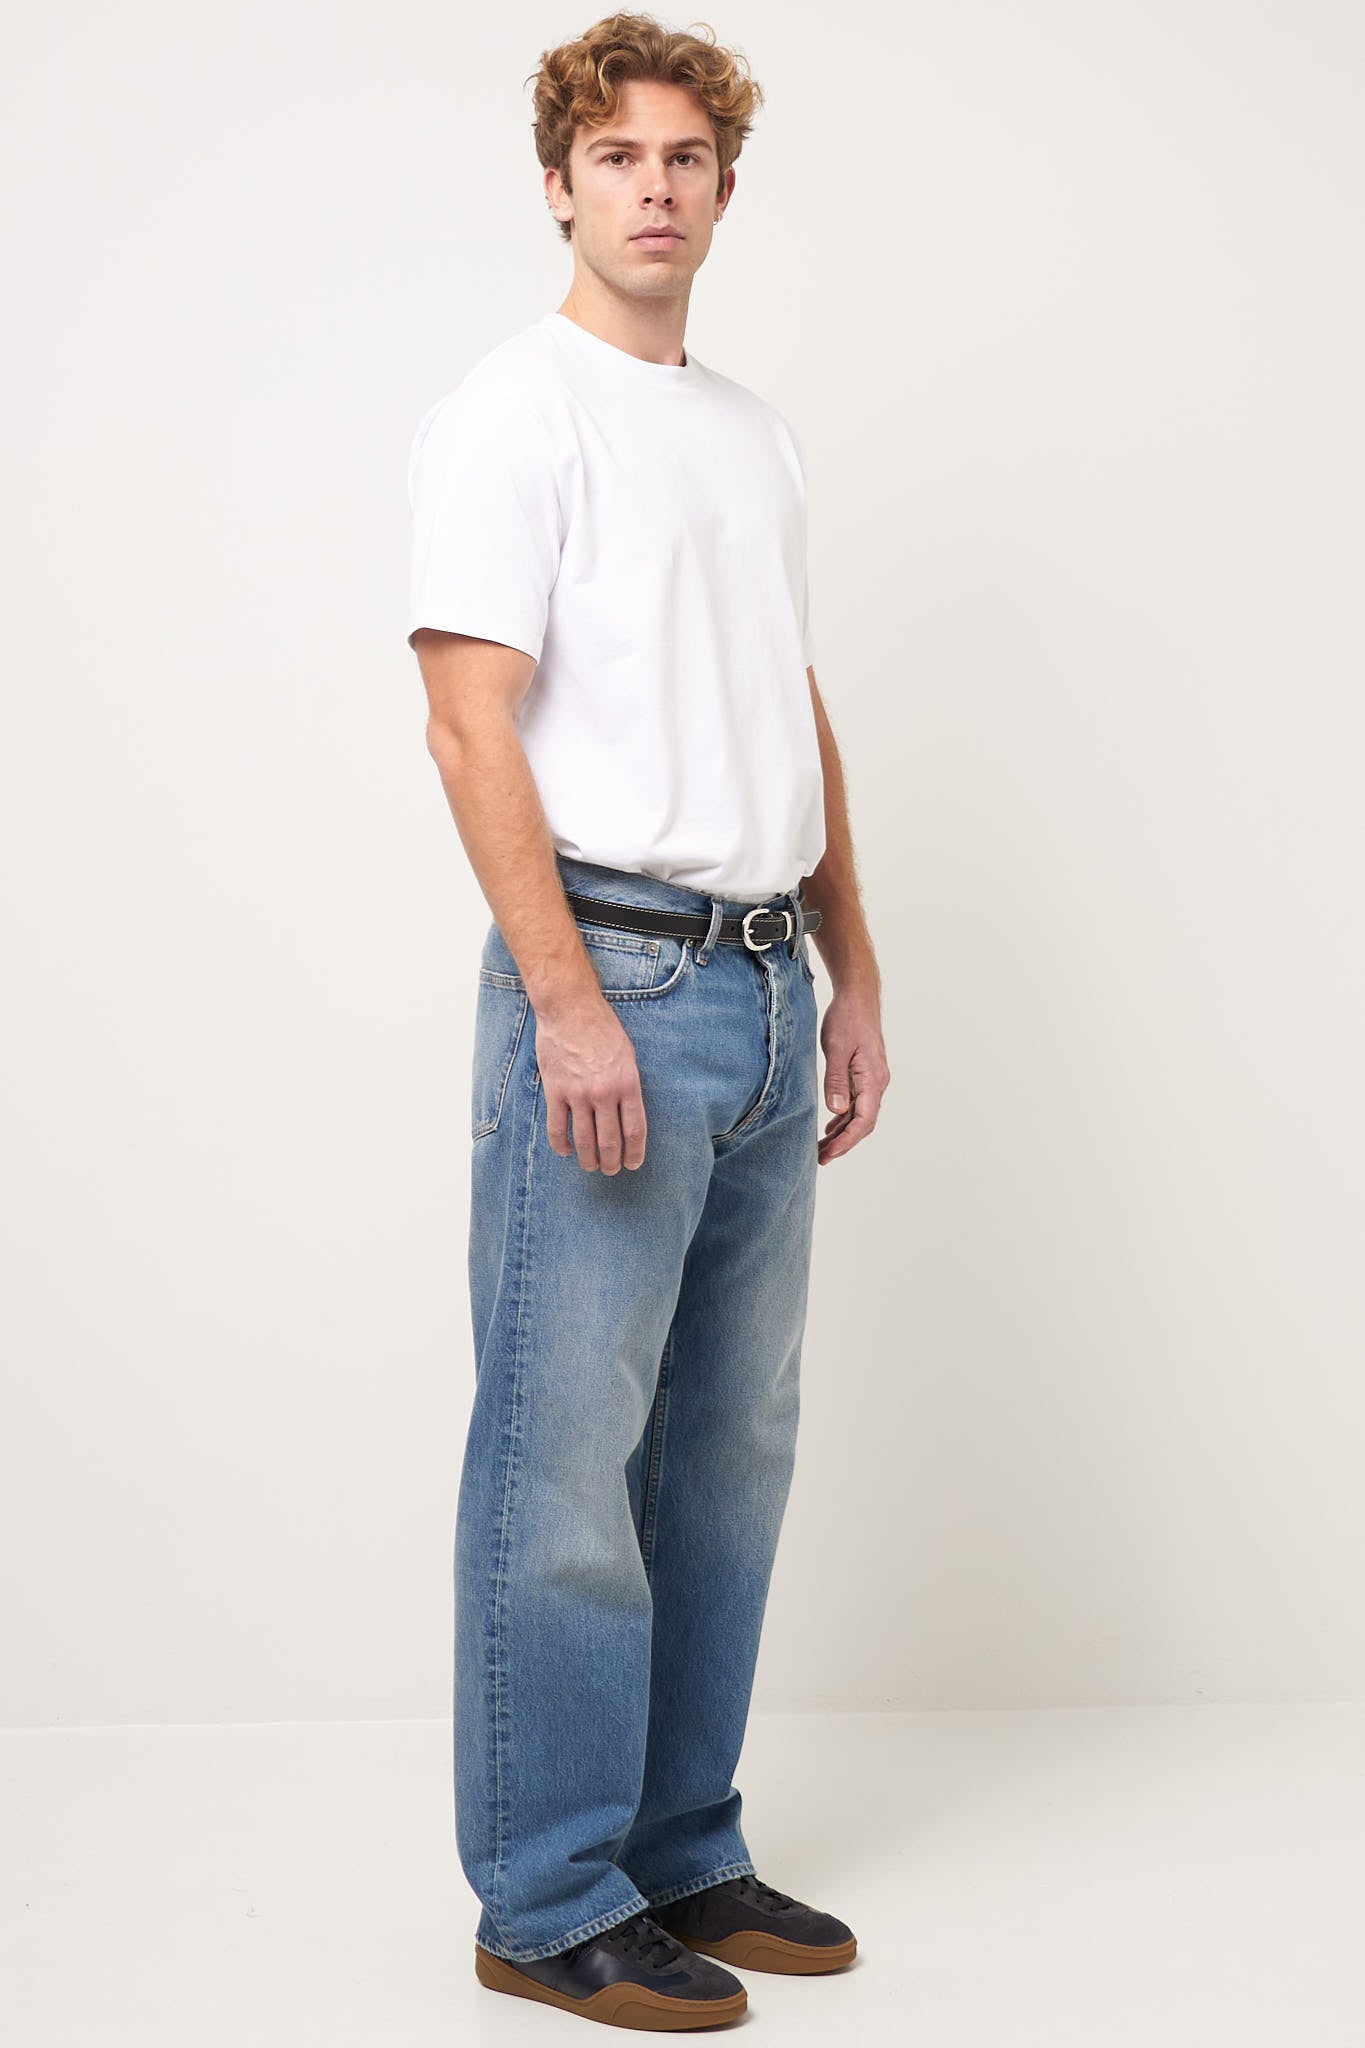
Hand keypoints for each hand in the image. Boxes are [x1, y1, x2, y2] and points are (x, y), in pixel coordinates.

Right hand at [532, 993, 647, 1172]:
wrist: (570, 1008)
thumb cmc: (602, 1028)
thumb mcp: (628, 1055)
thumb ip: (628, 1085)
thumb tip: (627, 1113)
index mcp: (627, 1083)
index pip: (635, 1130)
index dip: (635, 1153)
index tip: (633, 1164)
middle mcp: (604, 1092)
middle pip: (610, 1141)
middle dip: (612, 1162)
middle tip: (611, 1170)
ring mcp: (578, 1093)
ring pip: (584, 1140)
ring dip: (588, 1160)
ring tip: (590, 1166)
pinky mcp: (555, 1090)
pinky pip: (557, 1128)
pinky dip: (561, 1145)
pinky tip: (566, 1151)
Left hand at [816, 978, 889, 1162]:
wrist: (858, 996)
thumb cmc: (847, 1018)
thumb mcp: (837, 1048)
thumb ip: (837, 1080)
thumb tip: (837, 1110)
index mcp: (873, 1078)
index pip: (863, 1120)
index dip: (846, 1141)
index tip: (829, 1153)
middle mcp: (878, 1082)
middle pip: (864, 1123)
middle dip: (844, 1143)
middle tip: (821, 1158)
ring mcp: (873, 1078)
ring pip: (861, 1115)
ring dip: (843, 1133)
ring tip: (822, 1148)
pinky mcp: (866, 1073)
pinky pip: (858, 1103)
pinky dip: (845, 1118)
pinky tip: (831, 1126)